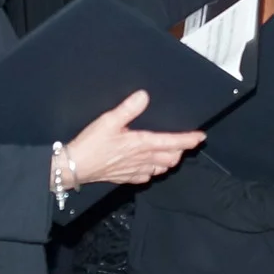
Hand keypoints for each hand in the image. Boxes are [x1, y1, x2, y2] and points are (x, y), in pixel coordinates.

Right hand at [66, 90, 204, 186]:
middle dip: (181, 150)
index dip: (188, 140)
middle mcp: (142, 159)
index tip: (200, 137)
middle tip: (186, 142)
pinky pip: (146, 176)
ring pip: (160, 168)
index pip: (172, 142)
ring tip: (172, 153)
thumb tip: (144, 96)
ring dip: (169, 160)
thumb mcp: (108, 121)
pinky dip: (153, 171)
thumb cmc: (90, 144)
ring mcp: (134, 171)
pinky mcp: (125, 177)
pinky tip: (150, 167)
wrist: (73, 168)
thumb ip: (128, 109)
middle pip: (171, 157)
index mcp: (141, 144)